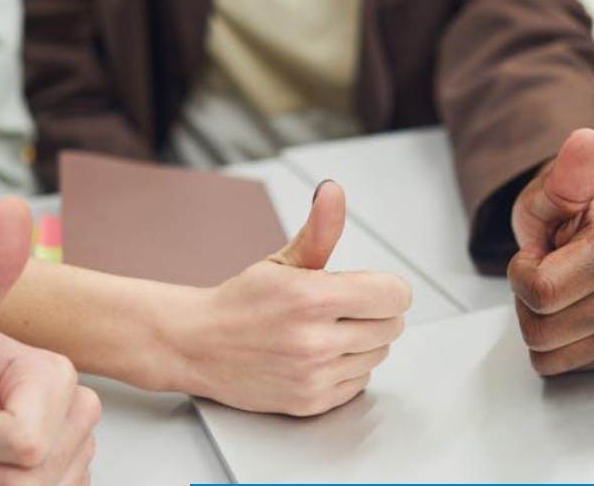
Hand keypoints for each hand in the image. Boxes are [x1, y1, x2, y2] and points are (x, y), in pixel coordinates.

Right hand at [170, 181, 411, 415]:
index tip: (371, 287)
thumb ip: (320, 228)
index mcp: (314, 298)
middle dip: (375, 313)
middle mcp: (316, 341)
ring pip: (378, 355)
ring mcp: (314, 375)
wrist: (197, 345)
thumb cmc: (241, 302)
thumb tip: (333, 192)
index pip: (395, 296)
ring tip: (326, 331)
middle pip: (392, 326)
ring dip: (362, 342)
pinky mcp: (311, 401)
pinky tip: (319, 356)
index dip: (387, 288)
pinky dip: (347, 369)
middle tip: (343, 308)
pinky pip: (360, 382)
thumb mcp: (282, 260)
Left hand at [508, 129, 593, 374]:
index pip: (541, 292)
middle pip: (542, 330)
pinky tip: (568, 314)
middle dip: (527, 303)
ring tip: (555, 294)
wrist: (577, 242)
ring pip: (549, 356)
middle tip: (545, 275)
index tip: (539, 253)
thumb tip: (585, 142)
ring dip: (538, 325)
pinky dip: (555, 346)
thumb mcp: (550, 192)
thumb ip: (565, 176)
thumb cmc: (559, 219)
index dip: (521, 273)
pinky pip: (563, 369)